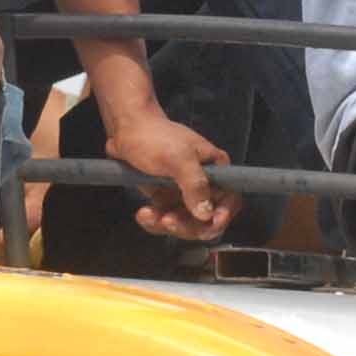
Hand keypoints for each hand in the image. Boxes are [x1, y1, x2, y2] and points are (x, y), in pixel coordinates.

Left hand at [96, 99, 237, 240]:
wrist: (126, 130)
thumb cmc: (154, 136)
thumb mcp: (178, 158)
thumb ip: (195, 184)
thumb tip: (207, 213)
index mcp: (215, 169)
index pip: (230, 199)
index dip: (222, 215)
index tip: (209, 225)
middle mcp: (203, 183)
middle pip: (206, 218)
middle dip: (187, 225)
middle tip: (167, 221)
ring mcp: (184, 192)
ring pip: (184, 223)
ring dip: (166, 224)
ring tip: (147, 214)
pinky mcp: (166, 197)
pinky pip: (166, 219)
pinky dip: (154, 221)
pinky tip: (143, 213)